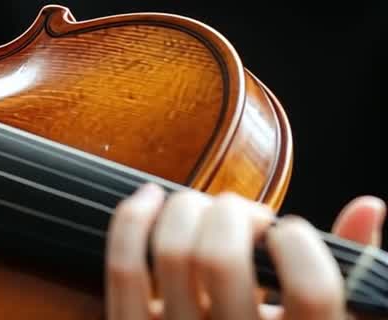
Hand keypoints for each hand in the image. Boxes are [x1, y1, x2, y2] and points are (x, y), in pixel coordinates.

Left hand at [106, 184, 385, 319]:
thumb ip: (351, 271)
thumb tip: (369, 206)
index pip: (310, 289)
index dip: (299, 242)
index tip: (290, 232)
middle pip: (222, 258)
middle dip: (232, 211)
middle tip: (242, 213)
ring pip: (171, 253)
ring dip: (186, 208)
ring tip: (203, 208)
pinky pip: (124, 267)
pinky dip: (132, 220)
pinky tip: (150, 198)